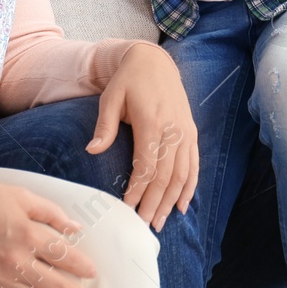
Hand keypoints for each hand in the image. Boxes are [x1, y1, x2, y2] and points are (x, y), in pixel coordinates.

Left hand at [86, 43, 197, 230]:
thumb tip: (92, 151)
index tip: (128, 209)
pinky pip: (194, 164)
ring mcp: (186, 131)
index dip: (139, 190)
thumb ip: (104, 126)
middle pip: (166, 175)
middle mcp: (173, 129)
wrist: (154, 61)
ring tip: (161, 222)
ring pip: (182, 174)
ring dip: (172, 201)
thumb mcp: (111, 97)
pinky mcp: (191, 132)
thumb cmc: (128, 80)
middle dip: (155, 203)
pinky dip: (190, 186)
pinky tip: (182, 205)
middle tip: (145, 226)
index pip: (147, 165)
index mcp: (152, 122)